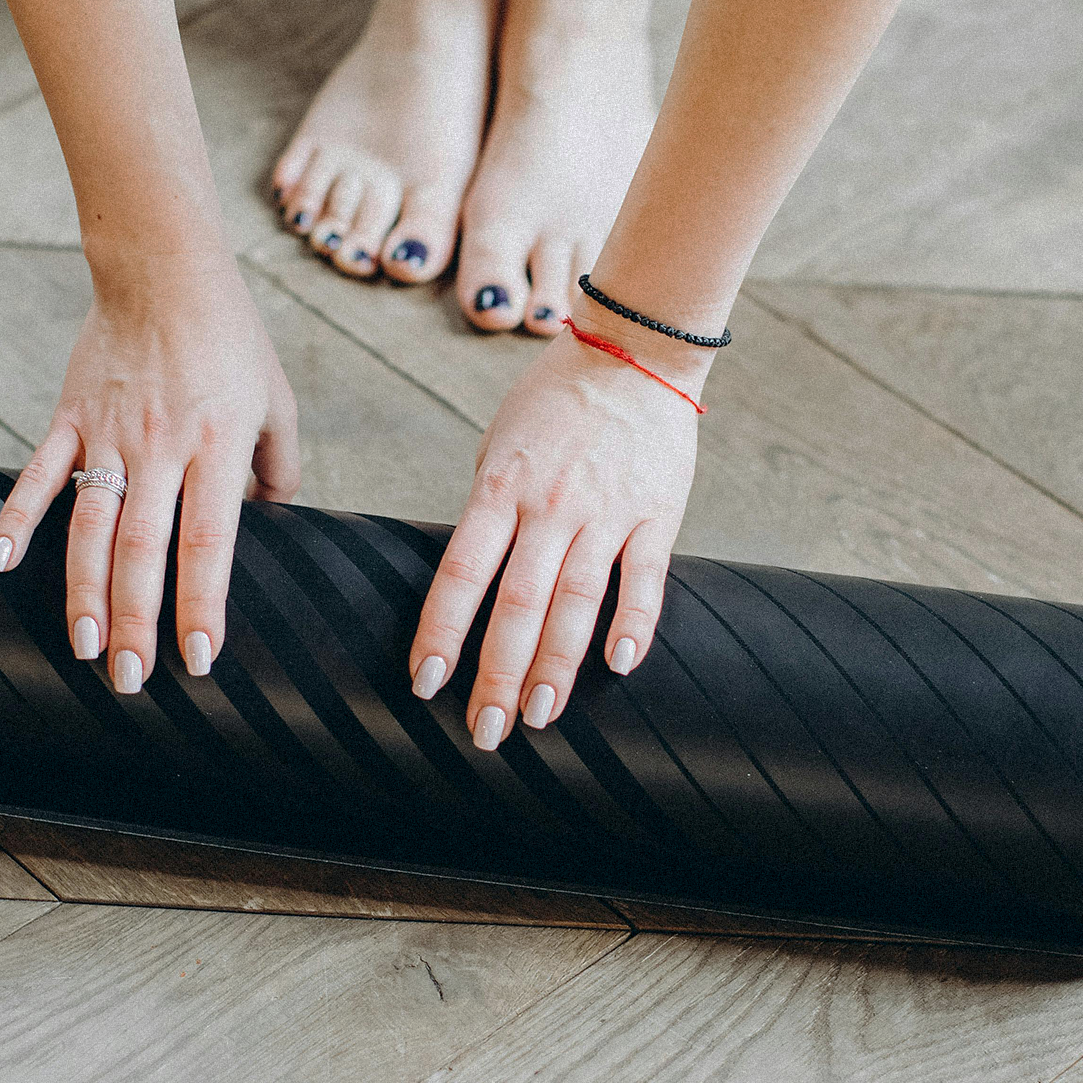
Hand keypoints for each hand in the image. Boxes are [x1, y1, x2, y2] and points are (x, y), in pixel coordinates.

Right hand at [0, 249, 298, 691]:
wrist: (164, 270)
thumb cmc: (230, 337)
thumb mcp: (275, 400)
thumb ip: (278, 465)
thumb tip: (277, 518)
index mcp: (217, 445)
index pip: (207, 541)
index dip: (201, 604)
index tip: (198, 659)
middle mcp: (162, 446)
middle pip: (143, 549)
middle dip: (135, 621)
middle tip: (130, 680)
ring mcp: (110, 433)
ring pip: (90, 527)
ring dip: (82, 593)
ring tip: (82, 648)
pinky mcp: (71, 417)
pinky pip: (38, 475)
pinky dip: (16, 518)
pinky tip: (0, 564)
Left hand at [409, 323, 701, 746]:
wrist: (632, 350)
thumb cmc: (556, 400)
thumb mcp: (501, 445)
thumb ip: (490, 507)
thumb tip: (474, 574)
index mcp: (500, 488)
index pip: (461, 573)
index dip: (441, 632)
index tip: (426, 683)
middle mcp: (549, 506)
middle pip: (517, 605)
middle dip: (498, 675)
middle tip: (486, 731)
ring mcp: (605, 512)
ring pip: (576, 603)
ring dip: (557, 668)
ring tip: (541, 718)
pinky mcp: (655, 514)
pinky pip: (644, 579)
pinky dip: (635, 624)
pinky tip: (621, 666)